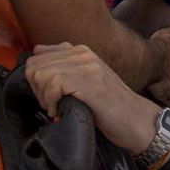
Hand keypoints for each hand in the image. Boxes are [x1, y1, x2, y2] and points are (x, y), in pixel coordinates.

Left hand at [25, 43, 162, 154]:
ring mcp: (87, 65)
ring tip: (58, 108)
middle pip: (34, 65)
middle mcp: (83, 53)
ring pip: (41, 74)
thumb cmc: (108, 106)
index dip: (36, 80)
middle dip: (37, 89)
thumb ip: (63, 65)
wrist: (135, 119)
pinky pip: (52, 85)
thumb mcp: (84, 79)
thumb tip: (37, 51)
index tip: (49, 95)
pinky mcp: (88, 81)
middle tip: (52, 104)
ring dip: (44, 97)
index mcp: (80, 50)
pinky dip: (51, 103)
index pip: (38, 55)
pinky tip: (61, 111)